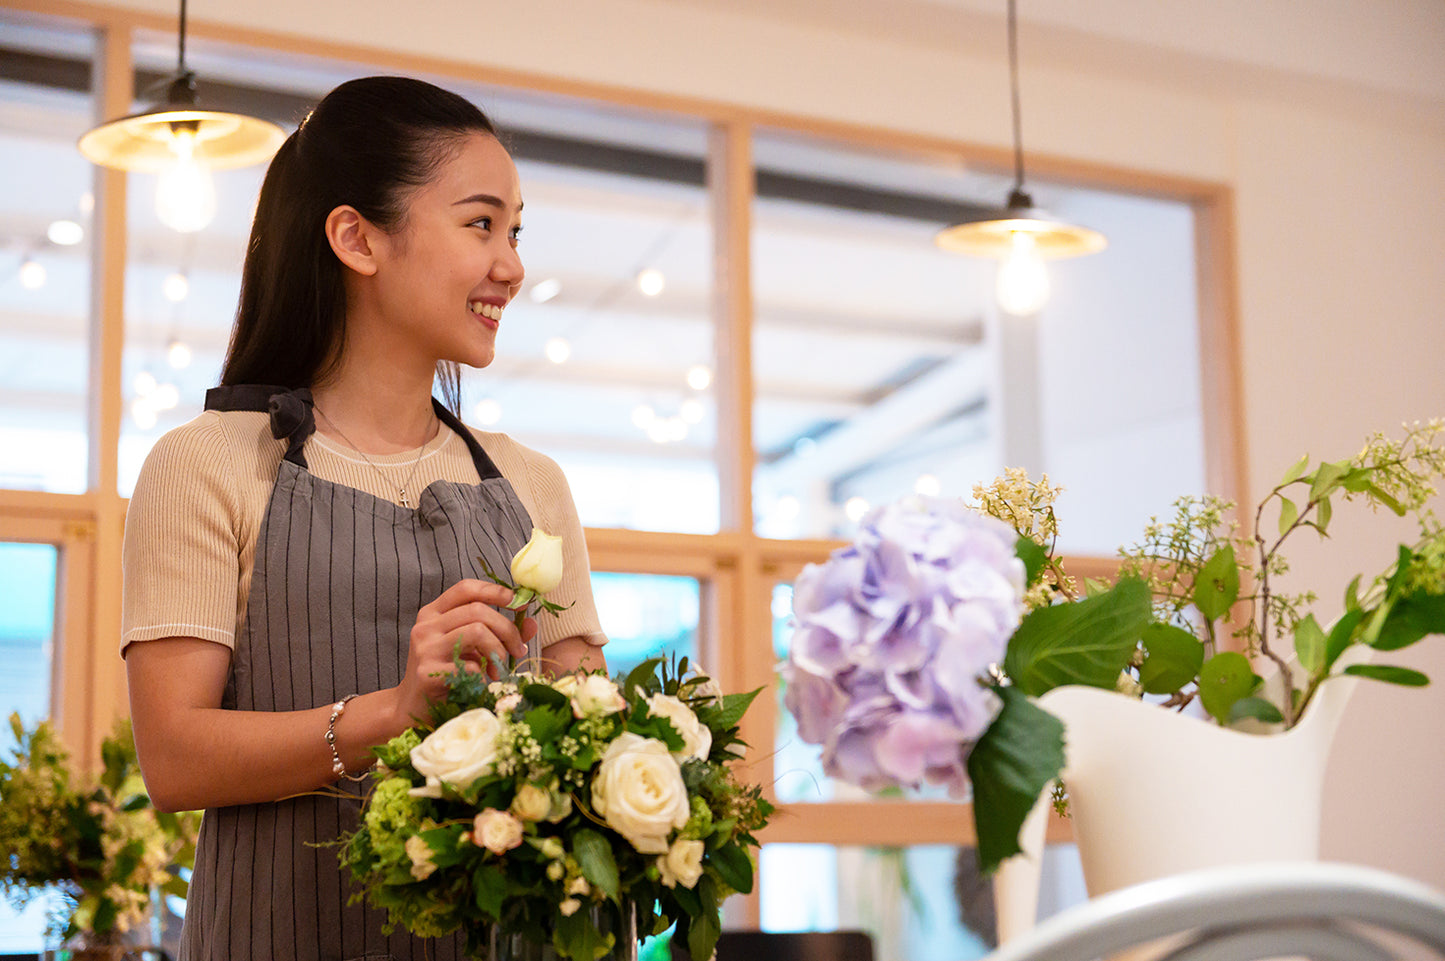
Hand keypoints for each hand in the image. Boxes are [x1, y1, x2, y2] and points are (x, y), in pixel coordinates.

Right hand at [393, 580, 536, 722]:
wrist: (413, 707)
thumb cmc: (446, 673)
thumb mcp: (471, 648)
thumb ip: (498, 633)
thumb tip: (531, 622)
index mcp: (433, 613)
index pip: (466, 589)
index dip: (495, 591)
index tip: (518, 602)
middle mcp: (426, 626)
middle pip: (478, 611)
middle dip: (507, 630)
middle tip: (517, 651)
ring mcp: (425, 648)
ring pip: (477, 632)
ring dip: (498, 652)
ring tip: (499, 671)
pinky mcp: (428, 672)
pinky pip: (470, 666)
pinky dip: (484, 675)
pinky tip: (481, 683)